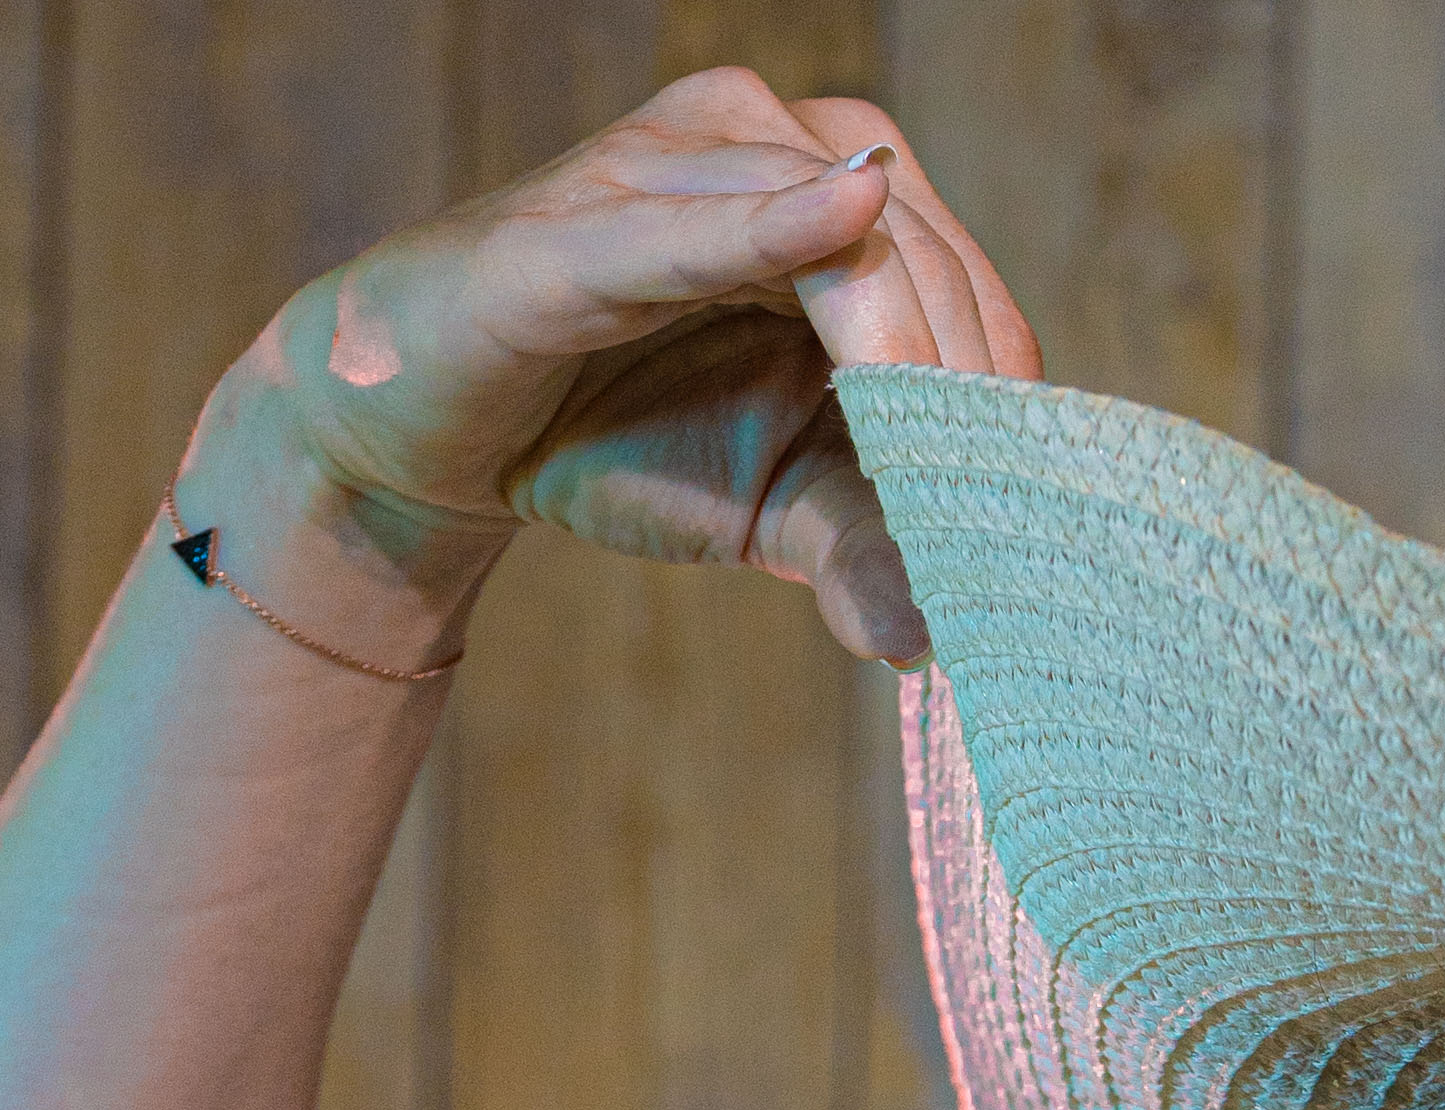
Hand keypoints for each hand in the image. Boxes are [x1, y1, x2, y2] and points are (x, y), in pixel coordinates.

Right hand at [218, 70, 1037, 661]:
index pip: (962, 281)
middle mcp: (762, 140)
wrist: (432, 431)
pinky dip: (770, 226)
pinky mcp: (579, 225)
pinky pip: (695, 223)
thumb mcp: (771, 511)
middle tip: (970, 507)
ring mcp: (669, 163)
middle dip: (957, 382)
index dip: (999, 394)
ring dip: (895, 344)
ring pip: (833, 233)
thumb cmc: (610, 438)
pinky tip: (848, 217)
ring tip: (920, 443)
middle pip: (917, 249)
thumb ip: (867, 548)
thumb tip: (944, 635)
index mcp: (828, 198)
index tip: (1012, 509)